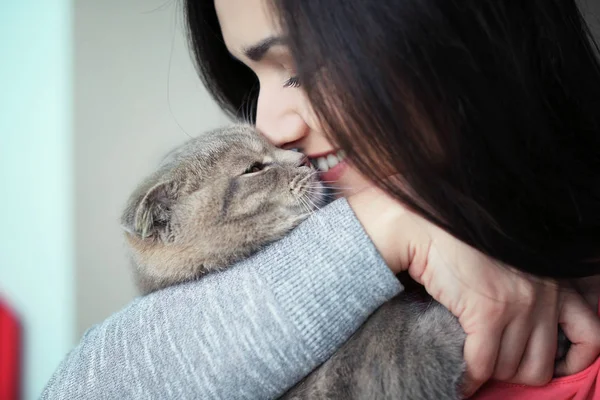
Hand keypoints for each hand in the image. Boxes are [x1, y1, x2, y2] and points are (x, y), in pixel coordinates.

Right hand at [347, 186, 599, 395]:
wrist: (428, 229)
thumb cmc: (461, 246)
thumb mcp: (511, 267)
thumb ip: (529, 294)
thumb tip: (524, 337)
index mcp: (554, 283)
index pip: (588, 335)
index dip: (572, 361)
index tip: (551, 365)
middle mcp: (544, 295)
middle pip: (541, 364)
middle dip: (515, 372)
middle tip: (495, 365)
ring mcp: (517, 305)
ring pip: (511, 369)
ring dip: (489, 374)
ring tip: (476, 366)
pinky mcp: (488, 312)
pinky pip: (482, 364)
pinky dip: (469, 378)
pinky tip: (461, 379)